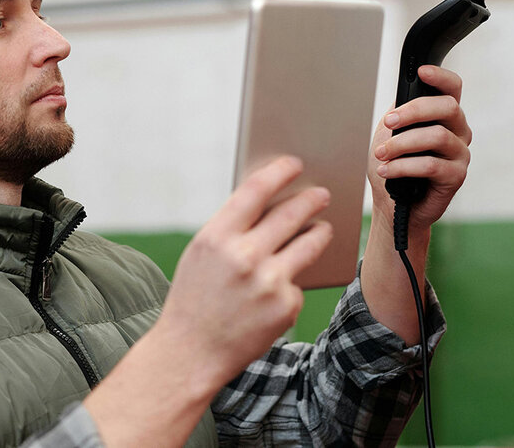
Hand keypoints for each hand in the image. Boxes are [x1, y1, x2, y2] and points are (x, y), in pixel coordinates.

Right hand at [158, 156, 332, 385]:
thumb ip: (231, 229)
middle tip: (322, 193)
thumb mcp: (202, 255)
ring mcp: (268, 282)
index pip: (256, 189)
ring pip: (310, 244)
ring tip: (323, 228)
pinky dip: (291, 283)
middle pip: (291, 213)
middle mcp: (244, 256)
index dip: (279, 172)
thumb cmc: (194, 298)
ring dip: (320, 232)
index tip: (293, 163)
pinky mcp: (286, 306)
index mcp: (216, 237)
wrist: (190, 352)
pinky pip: (297, 283)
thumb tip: (272, 202)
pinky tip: (278, 290)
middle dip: (311, 199)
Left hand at [368, 65, 471, 231]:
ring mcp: (460, 153)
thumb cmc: (395, 165)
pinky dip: (403, 166)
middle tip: (388, 122)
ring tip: (380, 153)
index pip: (453, 88)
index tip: (422, 72)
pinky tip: (387, 170)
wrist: (393, 204)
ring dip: (402, 143)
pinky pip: (431, 165)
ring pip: (437, 136)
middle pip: (447, 107)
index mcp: (444, 116)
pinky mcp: (456, 177)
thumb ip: (400, 112)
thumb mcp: (392, 132)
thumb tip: (400, 99)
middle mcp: (458, 131)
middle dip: (413, 111)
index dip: (441, 77)